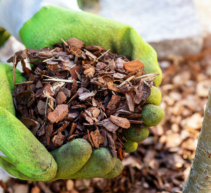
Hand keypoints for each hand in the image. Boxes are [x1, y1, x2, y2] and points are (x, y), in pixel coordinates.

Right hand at [0, 48, 122, 180]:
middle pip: (72, 163)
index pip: (52, 169)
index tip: (86, 148)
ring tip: (123, 149)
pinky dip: (100, 128)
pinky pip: (82, 127)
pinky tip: (118, 126)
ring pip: (80, 148)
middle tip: (112, 157)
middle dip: (93, 163)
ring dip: (102, 151)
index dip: (71, 162)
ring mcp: (51, 136)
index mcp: (23, 160)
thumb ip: (18, 146)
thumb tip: (48, 173)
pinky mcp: (60, 119)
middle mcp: (40, 151)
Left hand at [13, 5, 163, 176]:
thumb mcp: (124, 35)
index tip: (151, 107)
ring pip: (114, 130)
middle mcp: (114, 99)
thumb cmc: (92, 28)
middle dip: (142, 125)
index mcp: (129, 84)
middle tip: (143, 126)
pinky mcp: (72, 114)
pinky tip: (104, 147)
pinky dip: (98, 141)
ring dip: (125, 138)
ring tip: (128, 140)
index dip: (152, 107)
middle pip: (133, 119)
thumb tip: (157, 82)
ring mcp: (94, 108)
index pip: (146, 101)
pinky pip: (87, 132)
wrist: (53, 26)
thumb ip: (144, 54)